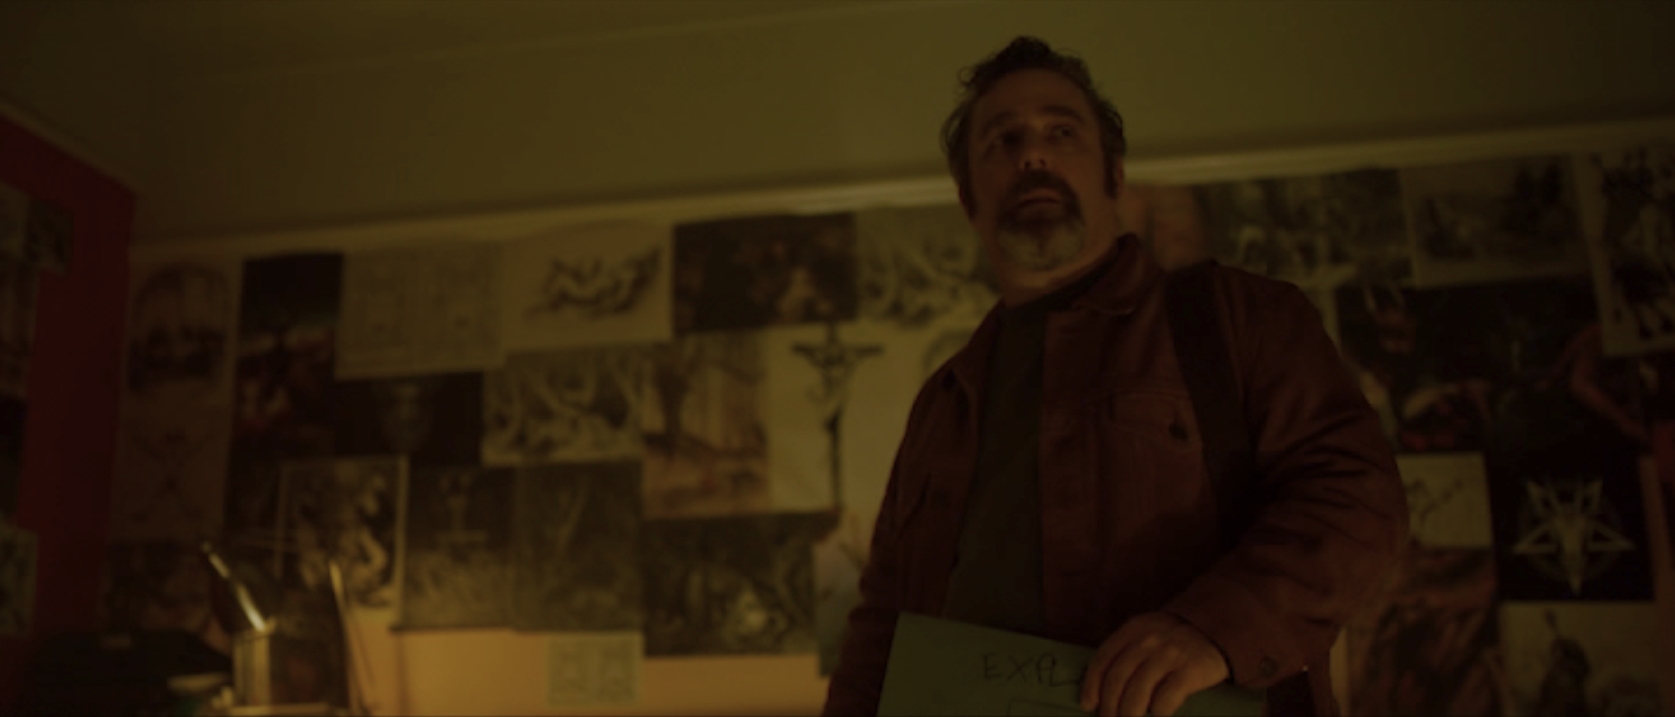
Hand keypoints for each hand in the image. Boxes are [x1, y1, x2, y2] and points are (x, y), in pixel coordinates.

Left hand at [1079, 612, 1229, 716]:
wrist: (1216, 632)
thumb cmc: (1171, 642)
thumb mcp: (1146, 635)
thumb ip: (1125, 652)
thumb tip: (1098, 690)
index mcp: (1134, 628)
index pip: (1103, 659)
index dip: (1092, 685)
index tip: (1089, 705)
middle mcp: (1150, 638)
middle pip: (1118, 679)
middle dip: (1109, 706)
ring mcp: (1171, 653)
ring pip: (1138, 691)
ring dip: (1129, 713)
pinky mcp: (1192, 669)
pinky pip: (1166, 697)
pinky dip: (1157, 711)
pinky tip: (1157, 714)